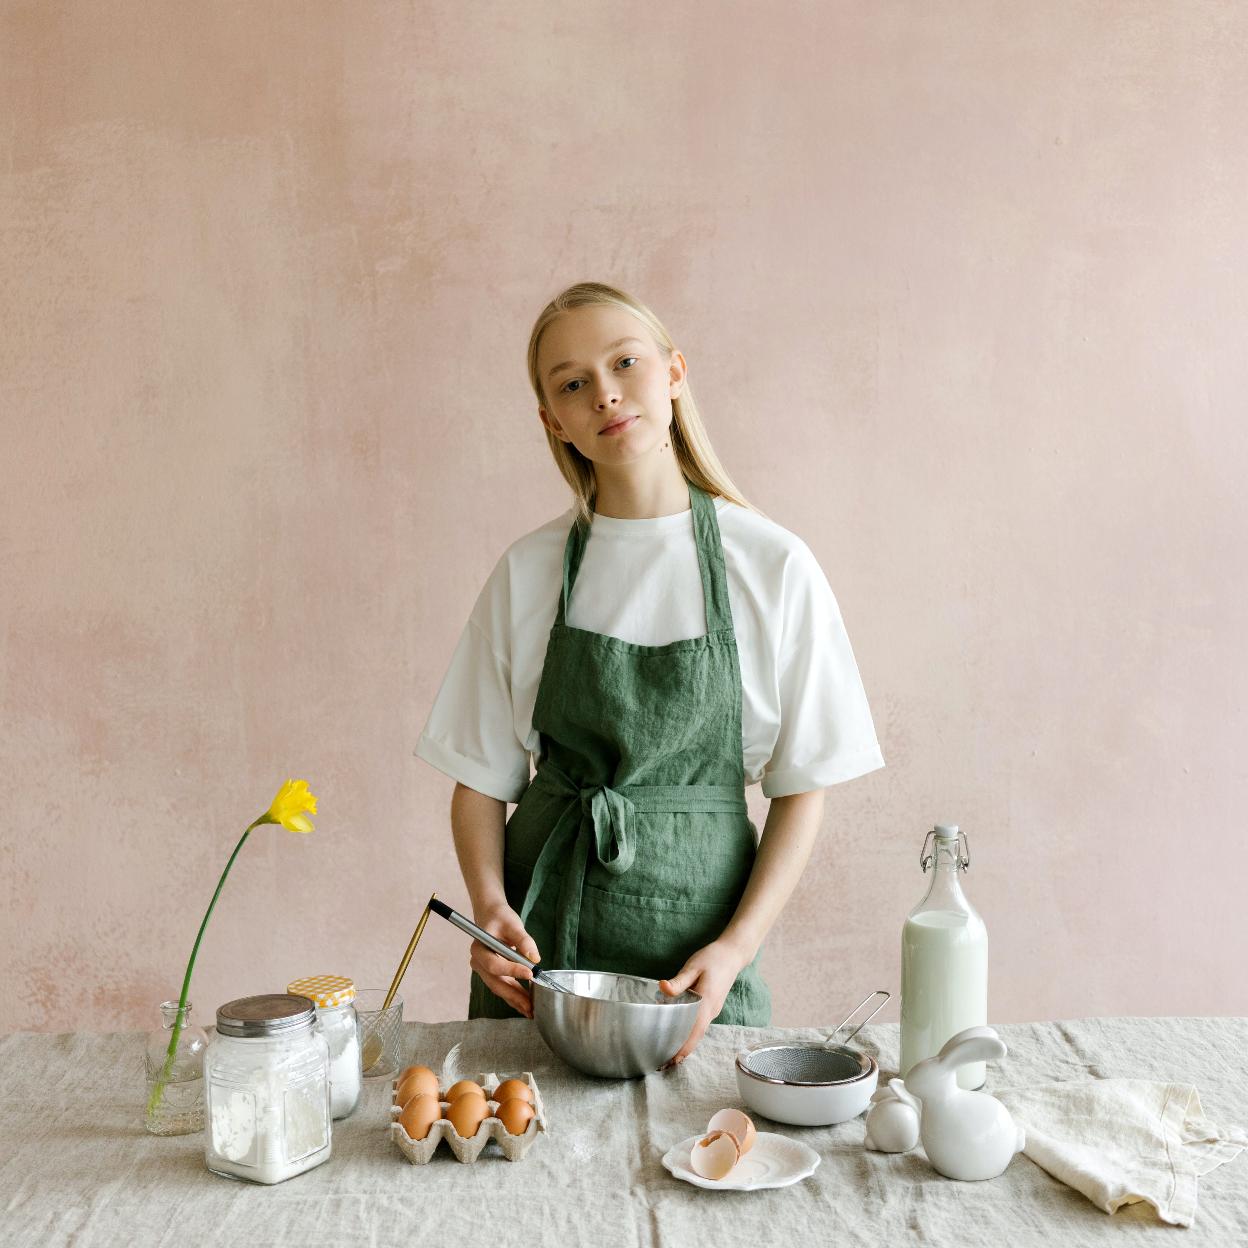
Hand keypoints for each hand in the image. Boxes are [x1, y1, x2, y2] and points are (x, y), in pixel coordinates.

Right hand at [469, 900, 540, 1019]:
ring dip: (515, 1000)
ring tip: (530, 1010)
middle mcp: (478, 962)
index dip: (512, 970)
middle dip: (513, 995)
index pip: (494, 964)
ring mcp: (484, 970)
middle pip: (495, 982)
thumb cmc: (500, 918)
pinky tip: (526, 1005)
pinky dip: (514, 997)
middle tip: (530, 1005)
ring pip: (499, 988)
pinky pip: (503, 987)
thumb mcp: (513, 924)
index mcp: (479, 948)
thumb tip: (534, 959)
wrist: (491, 917)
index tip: (531, 973)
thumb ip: (523, 940)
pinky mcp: (493, 974)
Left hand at [657, 938, 749, 1067]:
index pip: (694, 1031)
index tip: (670, 1060)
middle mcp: (711, 1010)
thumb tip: (662, 988)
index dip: (683, 1047)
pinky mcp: (712, 1007)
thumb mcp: (693, 966)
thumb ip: (679, 980)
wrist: (733, 955)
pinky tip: (678, 1034)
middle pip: (696, 1036)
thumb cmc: (712, 958)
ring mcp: (713, 1010)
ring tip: (667, 1052)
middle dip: (682, 1051)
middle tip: (662, 1062)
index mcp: (707, 1002)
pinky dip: (690, 1034)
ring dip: (686, 1044)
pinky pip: (700, 1025)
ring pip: (698, 1032)